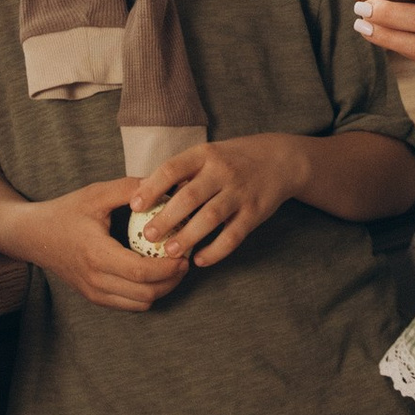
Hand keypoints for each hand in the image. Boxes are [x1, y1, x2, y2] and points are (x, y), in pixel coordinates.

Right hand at [21, 177, 192, 311]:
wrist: (33, 236)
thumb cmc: (66, 211)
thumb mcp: (96, 194)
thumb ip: (130, 189)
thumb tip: (165, 185)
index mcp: (97, 254)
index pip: (141, 272)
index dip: (169, 268)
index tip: (184, 255)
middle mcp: (95, 279)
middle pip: (146, 293)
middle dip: (172, 280)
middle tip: (185, 262)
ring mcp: (94, 292)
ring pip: (140, 303)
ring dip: (162, 289)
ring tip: (172, 269)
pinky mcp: (94, 297)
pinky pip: (130, 305)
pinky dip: (147, 294)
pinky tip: (154, 275)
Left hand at [129, 134, 308, 267]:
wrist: (280, 160)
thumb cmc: (232, 160)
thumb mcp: (208, 155)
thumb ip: (182, 173)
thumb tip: (143, 193)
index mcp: (205, 154)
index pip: (172, 169)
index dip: (152, 188)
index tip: (134, 206)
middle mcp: (222, 171)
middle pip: (189, 197)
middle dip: (166, 218)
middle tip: (148, 236)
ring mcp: (240, 192)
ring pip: (211, 218)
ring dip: (188, 236)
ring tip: (169, 252)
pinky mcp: (255, 212)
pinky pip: (233, 235)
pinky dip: (215, 250)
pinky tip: (199, 260)